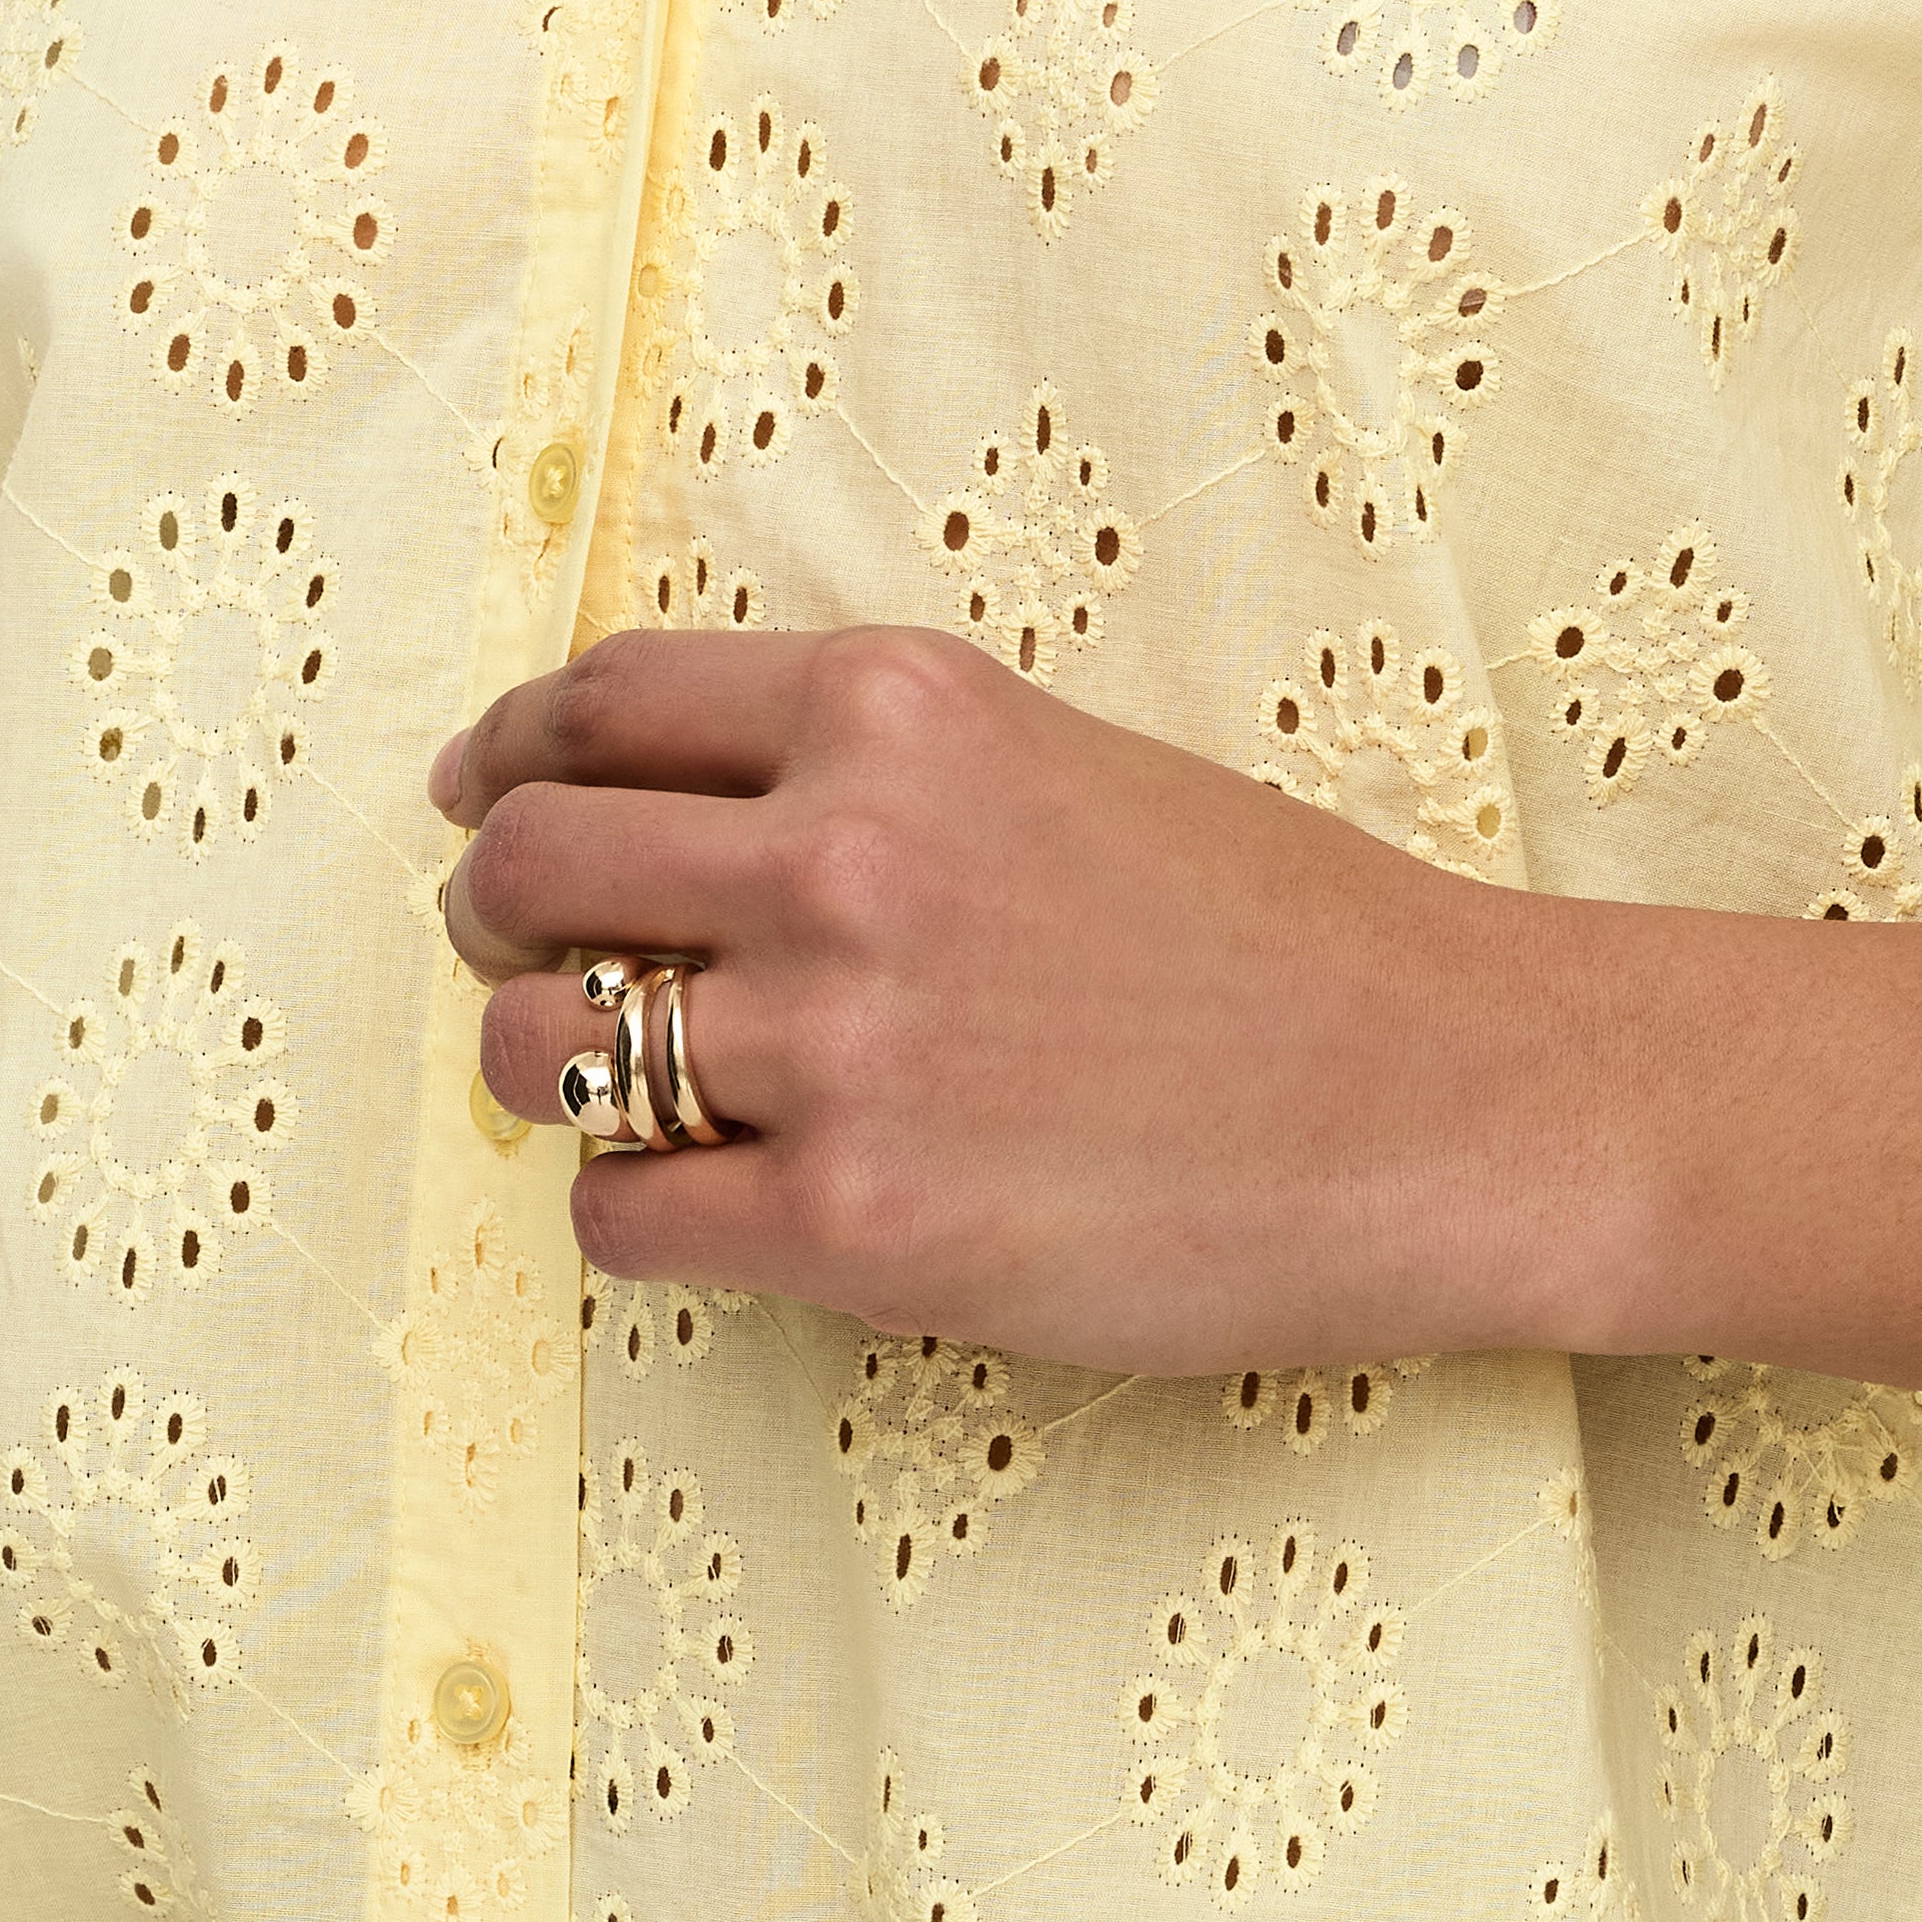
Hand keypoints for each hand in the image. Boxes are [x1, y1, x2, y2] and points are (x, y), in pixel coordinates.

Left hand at [434, 621, 1591, 1356]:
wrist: (1442, 1096)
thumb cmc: (1269, 931)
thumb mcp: (1052, 760)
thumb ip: (865, 772)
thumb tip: (664, 816)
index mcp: (895, 708)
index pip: (598, 700)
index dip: (508, 755)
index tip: (480, 795)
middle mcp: (844, 853)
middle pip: (530, 864)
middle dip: (496, 911)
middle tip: (526, 952)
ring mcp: (840, 1043)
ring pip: (540, 1044)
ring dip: (547, 1065)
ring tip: (617, 1086)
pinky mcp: (856, 1220)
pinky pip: (620, 1212)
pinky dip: (633, 1207)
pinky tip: (711, 1198)